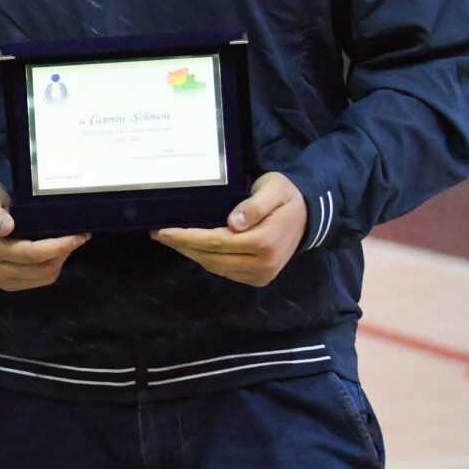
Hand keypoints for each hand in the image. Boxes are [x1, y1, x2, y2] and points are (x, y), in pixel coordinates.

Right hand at [0, 180, 88, 291]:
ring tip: (69, 243)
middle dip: (64, 253)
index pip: (30, 253)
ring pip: (43, 277)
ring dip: (60, 261)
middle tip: (79, 236)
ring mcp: (0, 280)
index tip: (79, 234)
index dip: (58, 246)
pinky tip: (56, 252)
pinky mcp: (7, 284)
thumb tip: (6, 227)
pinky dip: (52, 268)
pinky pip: (38, 281)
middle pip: (40, 268)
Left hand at [154, 172, 307, 286]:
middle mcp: (263, 264)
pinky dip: (207, 260)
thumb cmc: (286, 196)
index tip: (163, 231)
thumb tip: (233, 223)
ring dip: (192, 254)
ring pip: (216, 267)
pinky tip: (193, 248)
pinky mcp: (259, 279)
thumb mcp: (273, 189)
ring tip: (172, 240)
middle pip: (212, 258)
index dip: (187, 238)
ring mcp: (262, 275)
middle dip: (183, 247)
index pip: (216, 243)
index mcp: (265, 243)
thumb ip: (254, 205)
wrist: (308, 215)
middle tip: (159, 234)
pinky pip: (225, 271)